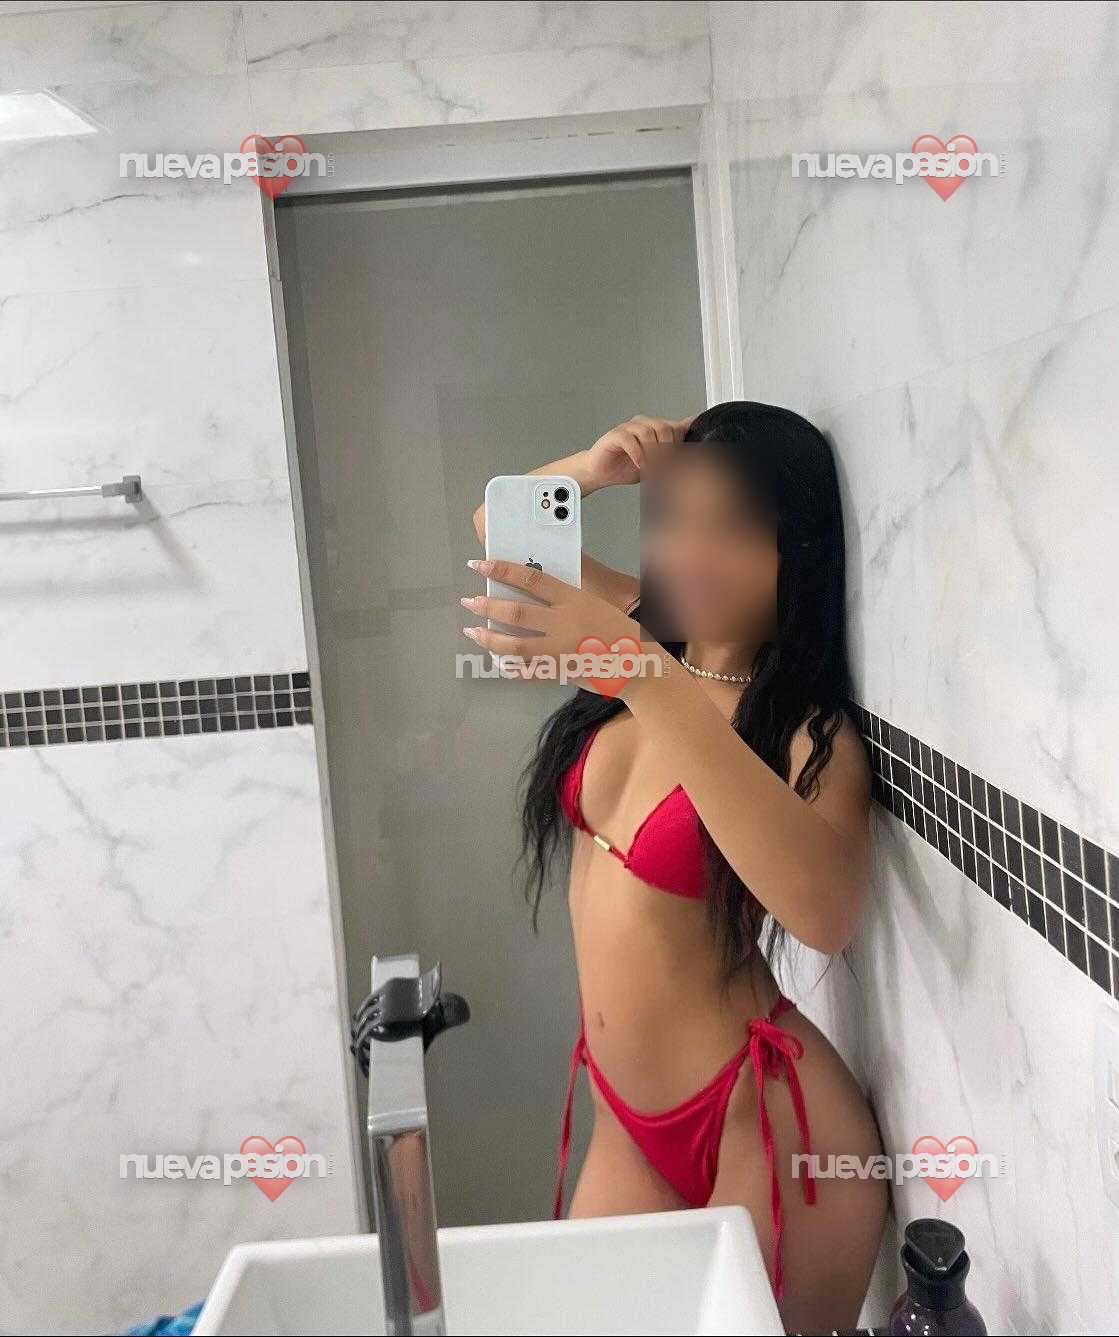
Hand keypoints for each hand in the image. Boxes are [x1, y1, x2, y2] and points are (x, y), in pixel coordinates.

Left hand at [460, 559, 651, 694]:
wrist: (637, 665)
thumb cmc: (618, 632)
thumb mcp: (594, 605)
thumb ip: (565, 600)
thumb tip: (531, 591)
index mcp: (573, 600)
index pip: (531, 579)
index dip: (502, 570)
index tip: (480, 565)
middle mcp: (563, 623)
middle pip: (516, 612)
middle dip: (487, 605)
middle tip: (469, 601)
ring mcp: (559, 649)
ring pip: (514, 644)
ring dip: (488, 638)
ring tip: (473, 632)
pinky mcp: (558, 671)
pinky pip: (526, 670)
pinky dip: (509, 666)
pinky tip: (497, 661)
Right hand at [583, 414, 693, 487]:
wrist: (600, 472)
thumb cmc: (626, 467)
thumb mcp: (655, 464)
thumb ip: (670, 459)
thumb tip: (689, 461)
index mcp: (655, 429)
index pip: (676, 427)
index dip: (681, 441)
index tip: (683, 457)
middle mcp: (643, 424)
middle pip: (665, 428)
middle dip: (667, 450)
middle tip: (664, 467)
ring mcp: (629, 428)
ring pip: (648, 433)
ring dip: (652, 454)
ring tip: (651, 469)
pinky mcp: (616, 435)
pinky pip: (630, 440)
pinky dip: (638, 455)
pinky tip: (640, 465)